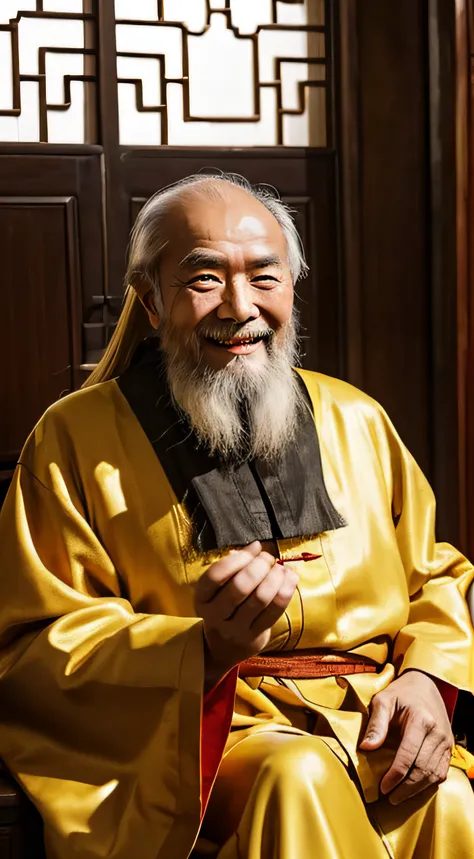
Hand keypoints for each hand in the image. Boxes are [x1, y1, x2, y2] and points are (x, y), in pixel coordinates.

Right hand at [194, 541, 297, 690]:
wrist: (225, 646)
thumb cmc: (225, 605)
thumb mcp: (219, 587)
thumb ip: (234, 564)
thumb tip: (256, 547)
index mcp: (202, 598)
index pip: (215, 576)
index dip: (237, 559)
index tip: (254, 550)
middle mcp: (216, 615)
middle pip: (239, 587)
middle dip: (258, 567)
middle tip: (268, 558)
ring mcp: (236, 628)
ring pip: (260, 599)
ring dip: (274, 577)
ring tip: (280, 568)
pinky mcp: (256, 636)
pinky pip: (275, 611)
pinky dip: (286, 590)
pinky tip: (289, 578)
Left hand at [359, 670, 452, 803]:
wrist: (425, 685)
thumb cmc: (400, 694)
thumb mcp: (383, 700)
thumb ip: (376, 724)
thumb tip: (366, 747)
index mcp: (421, 720)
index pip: (408, 755)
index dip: (396, 775)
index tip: (383, 787)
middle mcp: (437, 732)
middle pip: (423, 769)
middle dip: (406, 788)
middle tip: (389, 797)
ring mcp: (446, 741)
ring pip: (434, 774)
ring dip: (416, 790)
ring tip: (399, 797)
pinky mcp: (449, 748)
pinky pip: (441, 772)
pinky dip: (428, 784)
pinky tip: (414, 788)